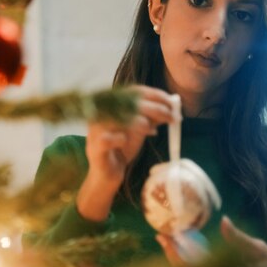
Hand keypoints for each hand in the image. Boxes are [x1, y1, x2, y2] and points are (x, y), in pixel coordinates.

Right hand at [76, 85, 177, 221]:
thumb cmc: (122, 149)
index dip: (154, 94)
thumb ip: (152, 117)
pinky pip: (108, 139)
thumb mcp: (140, 130)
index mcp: (113, 106)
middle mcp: (102, 114)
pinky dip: (120, 139)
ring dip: (138, 121)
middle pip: (128, 102)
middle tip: (171, 117)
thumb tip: (172, 106)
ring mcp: (96, 130)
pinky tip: (124, 142)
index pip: (133, 91)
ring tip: (152, 129)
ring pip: (117, 118)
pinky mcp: (95, 147)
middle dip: (154, 108)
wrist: (107, 174)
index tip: (172, 102)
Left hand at [157, 217, 266, 266]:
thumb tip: (224, 220)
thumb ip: (239, 239)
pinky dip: (187, 262)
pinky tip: (181, 248)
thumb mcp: (261, 251)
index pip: (196, 266)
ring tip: (166, 238)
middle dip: (171, 254)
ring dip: (176, 258)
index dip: (178, 253)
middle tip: (160, 234)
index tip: (168, 237)